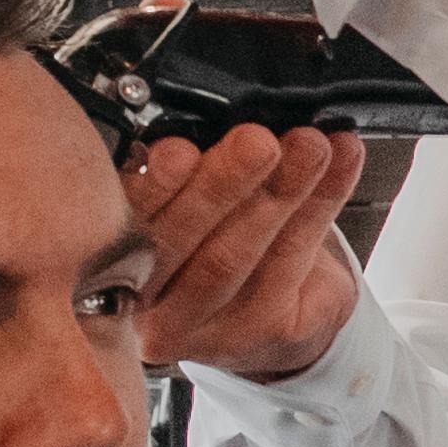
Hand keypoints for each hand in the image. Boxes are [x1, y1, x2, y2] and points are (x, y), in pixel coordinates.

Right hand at [129, 119, 375, 378]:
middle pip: (177, 244)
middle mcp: (143, 304)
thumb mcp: (183, 190)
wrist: (275, 304)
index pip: (121, 222)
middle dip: (220, 185)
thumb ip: (182, 161)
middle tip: (256, 142)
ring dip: (279, 191)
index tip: (177, 149)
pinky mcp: (258, 334)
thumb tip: (207, 112)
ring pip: (233, 258)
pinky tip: (340, 160)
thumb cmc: (214, 232)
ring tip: (308, 145)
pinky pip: (290, 263)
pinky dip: (322, 202)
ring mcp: (199, 328)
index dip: (151, 187)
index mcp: (107, 256)